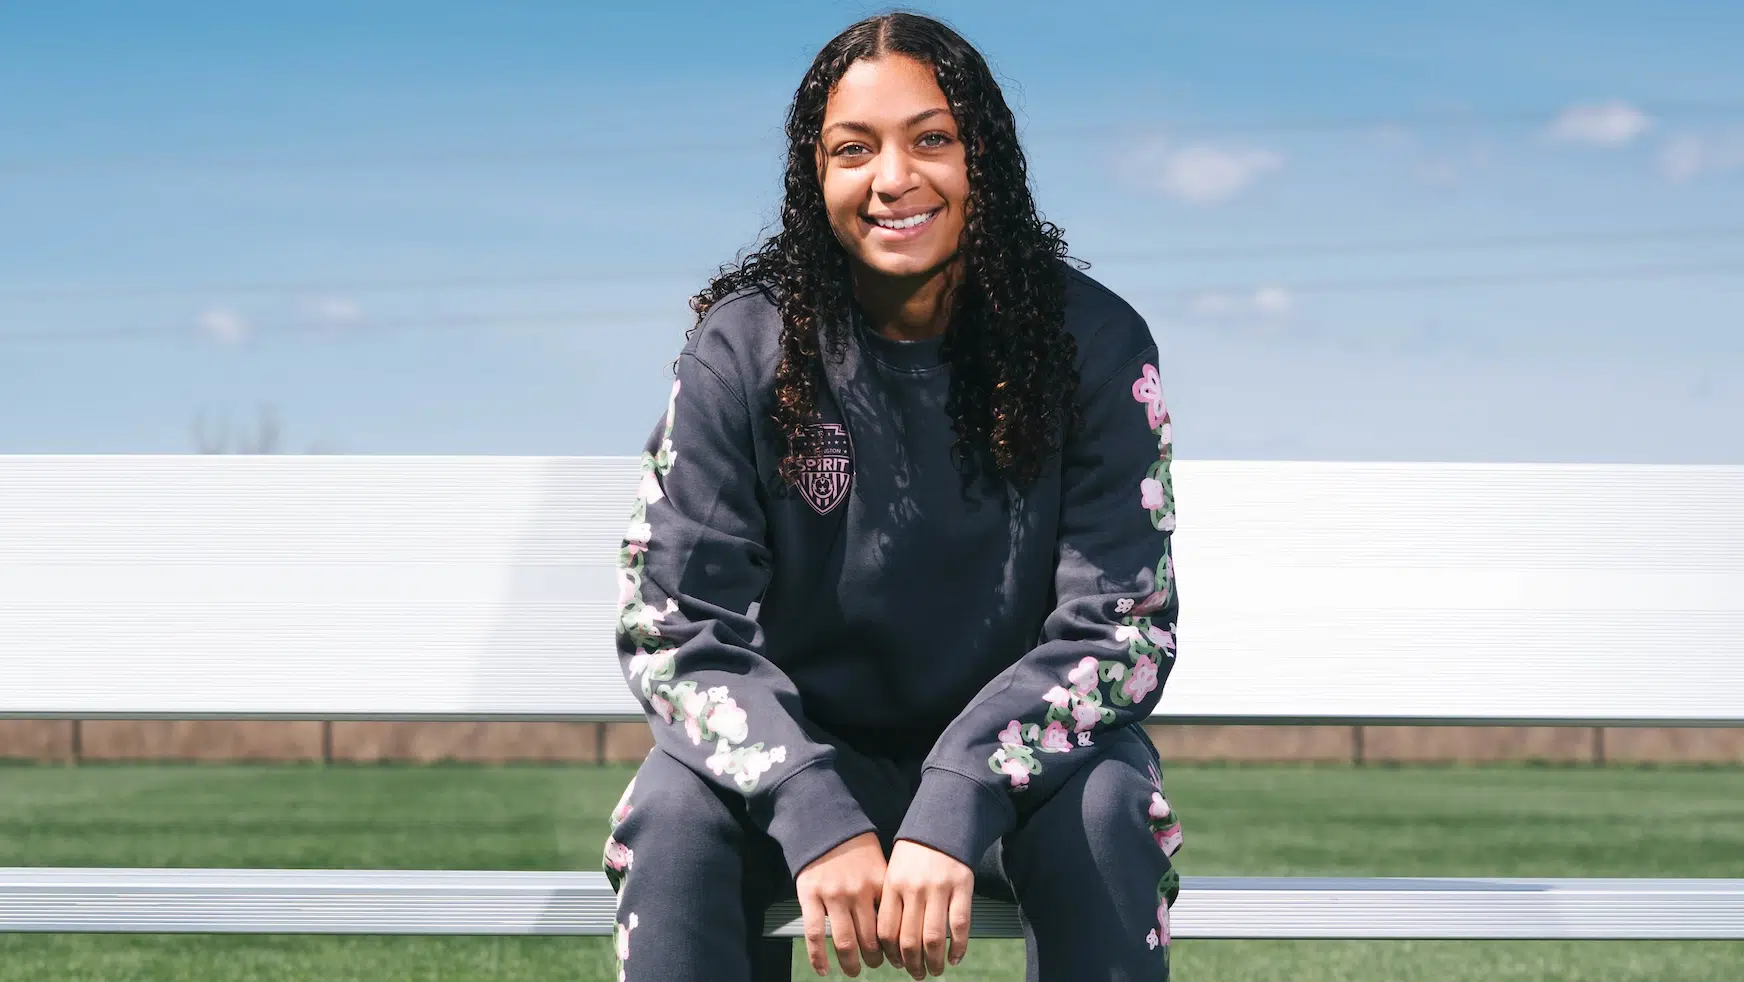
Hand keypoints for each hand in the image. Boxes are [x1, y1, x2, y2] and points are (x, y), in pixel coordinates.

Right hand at [794, 831, 886, 976]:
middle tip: (875, 964)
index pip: (890, 925)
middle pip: (869, 939)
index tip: (896, 957)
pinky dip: (818, 956)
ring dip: (850, 962)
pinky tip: (822, 968)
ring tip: (853, 970)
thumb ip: (885, 890)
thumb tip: (899, 921)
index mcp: (878, 884)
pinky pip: (815, 933)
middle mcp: (857, 892)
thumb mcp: (879, 862)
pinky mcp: (810, 896)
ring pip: (845, 941)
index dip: (894, 947)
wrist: (824, 822)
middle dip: (874, 958)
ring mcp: (832, 896)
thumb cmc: (854, 844)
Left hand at [877, 840, 972, 978]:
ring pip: (934, 937)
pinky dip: (958, 947)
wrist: (942, 821)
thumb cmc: (915, 851)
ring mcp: (939, 888)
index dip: (891, 954)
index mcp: (893, 884)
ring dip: (934, 961)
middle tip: (916, 974)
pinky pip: (960, 925)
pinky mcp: (963, 886)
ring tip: (935, 971)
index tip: (897, 964)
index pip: (886, 930)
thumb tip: (888, 941)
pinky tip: (955, 957)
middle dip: (912, 964)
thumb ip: (891, 900)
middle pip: (909, 939)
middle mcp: (914, 888)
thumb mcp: (894, 870)